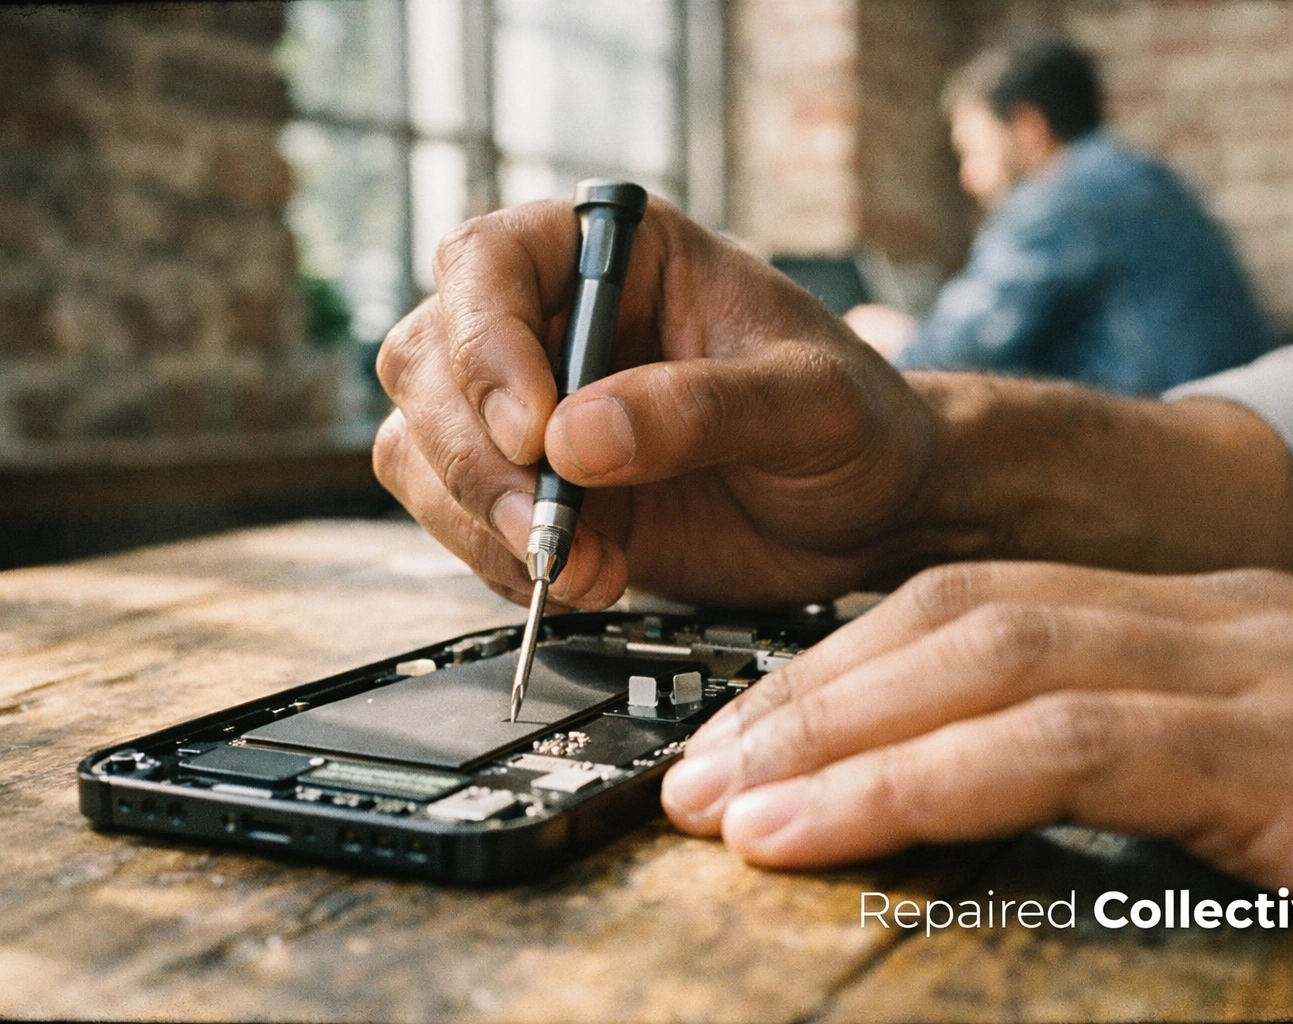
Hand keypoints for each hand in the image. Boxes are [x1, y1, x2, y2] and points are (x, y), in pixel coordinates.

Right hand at [373, 197, 937, 608]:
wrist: (871, 512)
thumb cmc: (857, 427)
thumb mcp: (809, 404)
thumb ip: (700, 409)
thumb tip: (571, 439)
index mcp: (618, 254)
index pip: (488, 260)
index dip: (487, 344)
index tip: (535, 432)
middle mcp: (553, 320)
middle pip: (429, 358)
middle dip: (475, 458)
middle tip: (550, 527)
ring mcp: (533, 409)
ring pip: (421, 443)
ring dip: (482, 521)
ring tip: (583, 568)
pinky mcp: (532, 489)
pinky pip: (454, 517)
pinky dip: (497, 561)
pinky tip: (585, 577)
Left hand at [661, 563, 1292, 961]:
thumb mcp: (1277, 765)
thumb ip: (1146, 758)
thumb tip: (987, 799)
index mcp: (1197, 618)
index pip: (979, 600)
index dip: (846, 660)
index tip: (752, 730)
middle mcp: (1211, 620)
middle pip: (956, 614)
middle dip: (810, 692)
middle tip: (697, 770)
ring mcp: (1252, 672)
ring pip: (989, 662)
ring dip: (837, 734)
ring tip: (729, 804)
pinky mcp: (1285, 755)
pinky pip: (1066, 749)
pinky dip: (924, 782)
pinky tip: (831, 827)